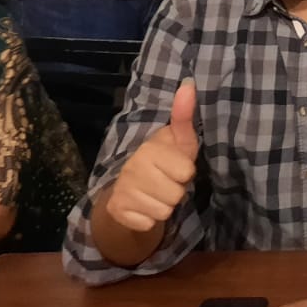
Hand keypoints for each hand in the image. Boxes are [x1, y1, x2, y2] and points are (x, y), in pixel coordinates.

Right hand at [103, 79, 198, 232]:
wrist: (129, 188)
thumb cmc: (164, 161)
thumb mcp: (179, 140)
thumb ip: (184, 115)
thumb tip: (189, 83)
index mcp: (149, 149)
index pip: (186, 173)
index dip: (186, 173)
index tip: (176, 167)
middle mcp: (132, 168)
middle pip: (176, 195)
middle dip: (176, 191)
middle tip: (166, 182)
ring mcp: (122, 190)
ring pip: (164, 211)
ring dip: (164, 206)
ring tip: (156, 194)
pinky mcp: (117, 211)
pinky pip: (148, 224)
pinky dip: (149, 219)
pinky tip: (143, 207)